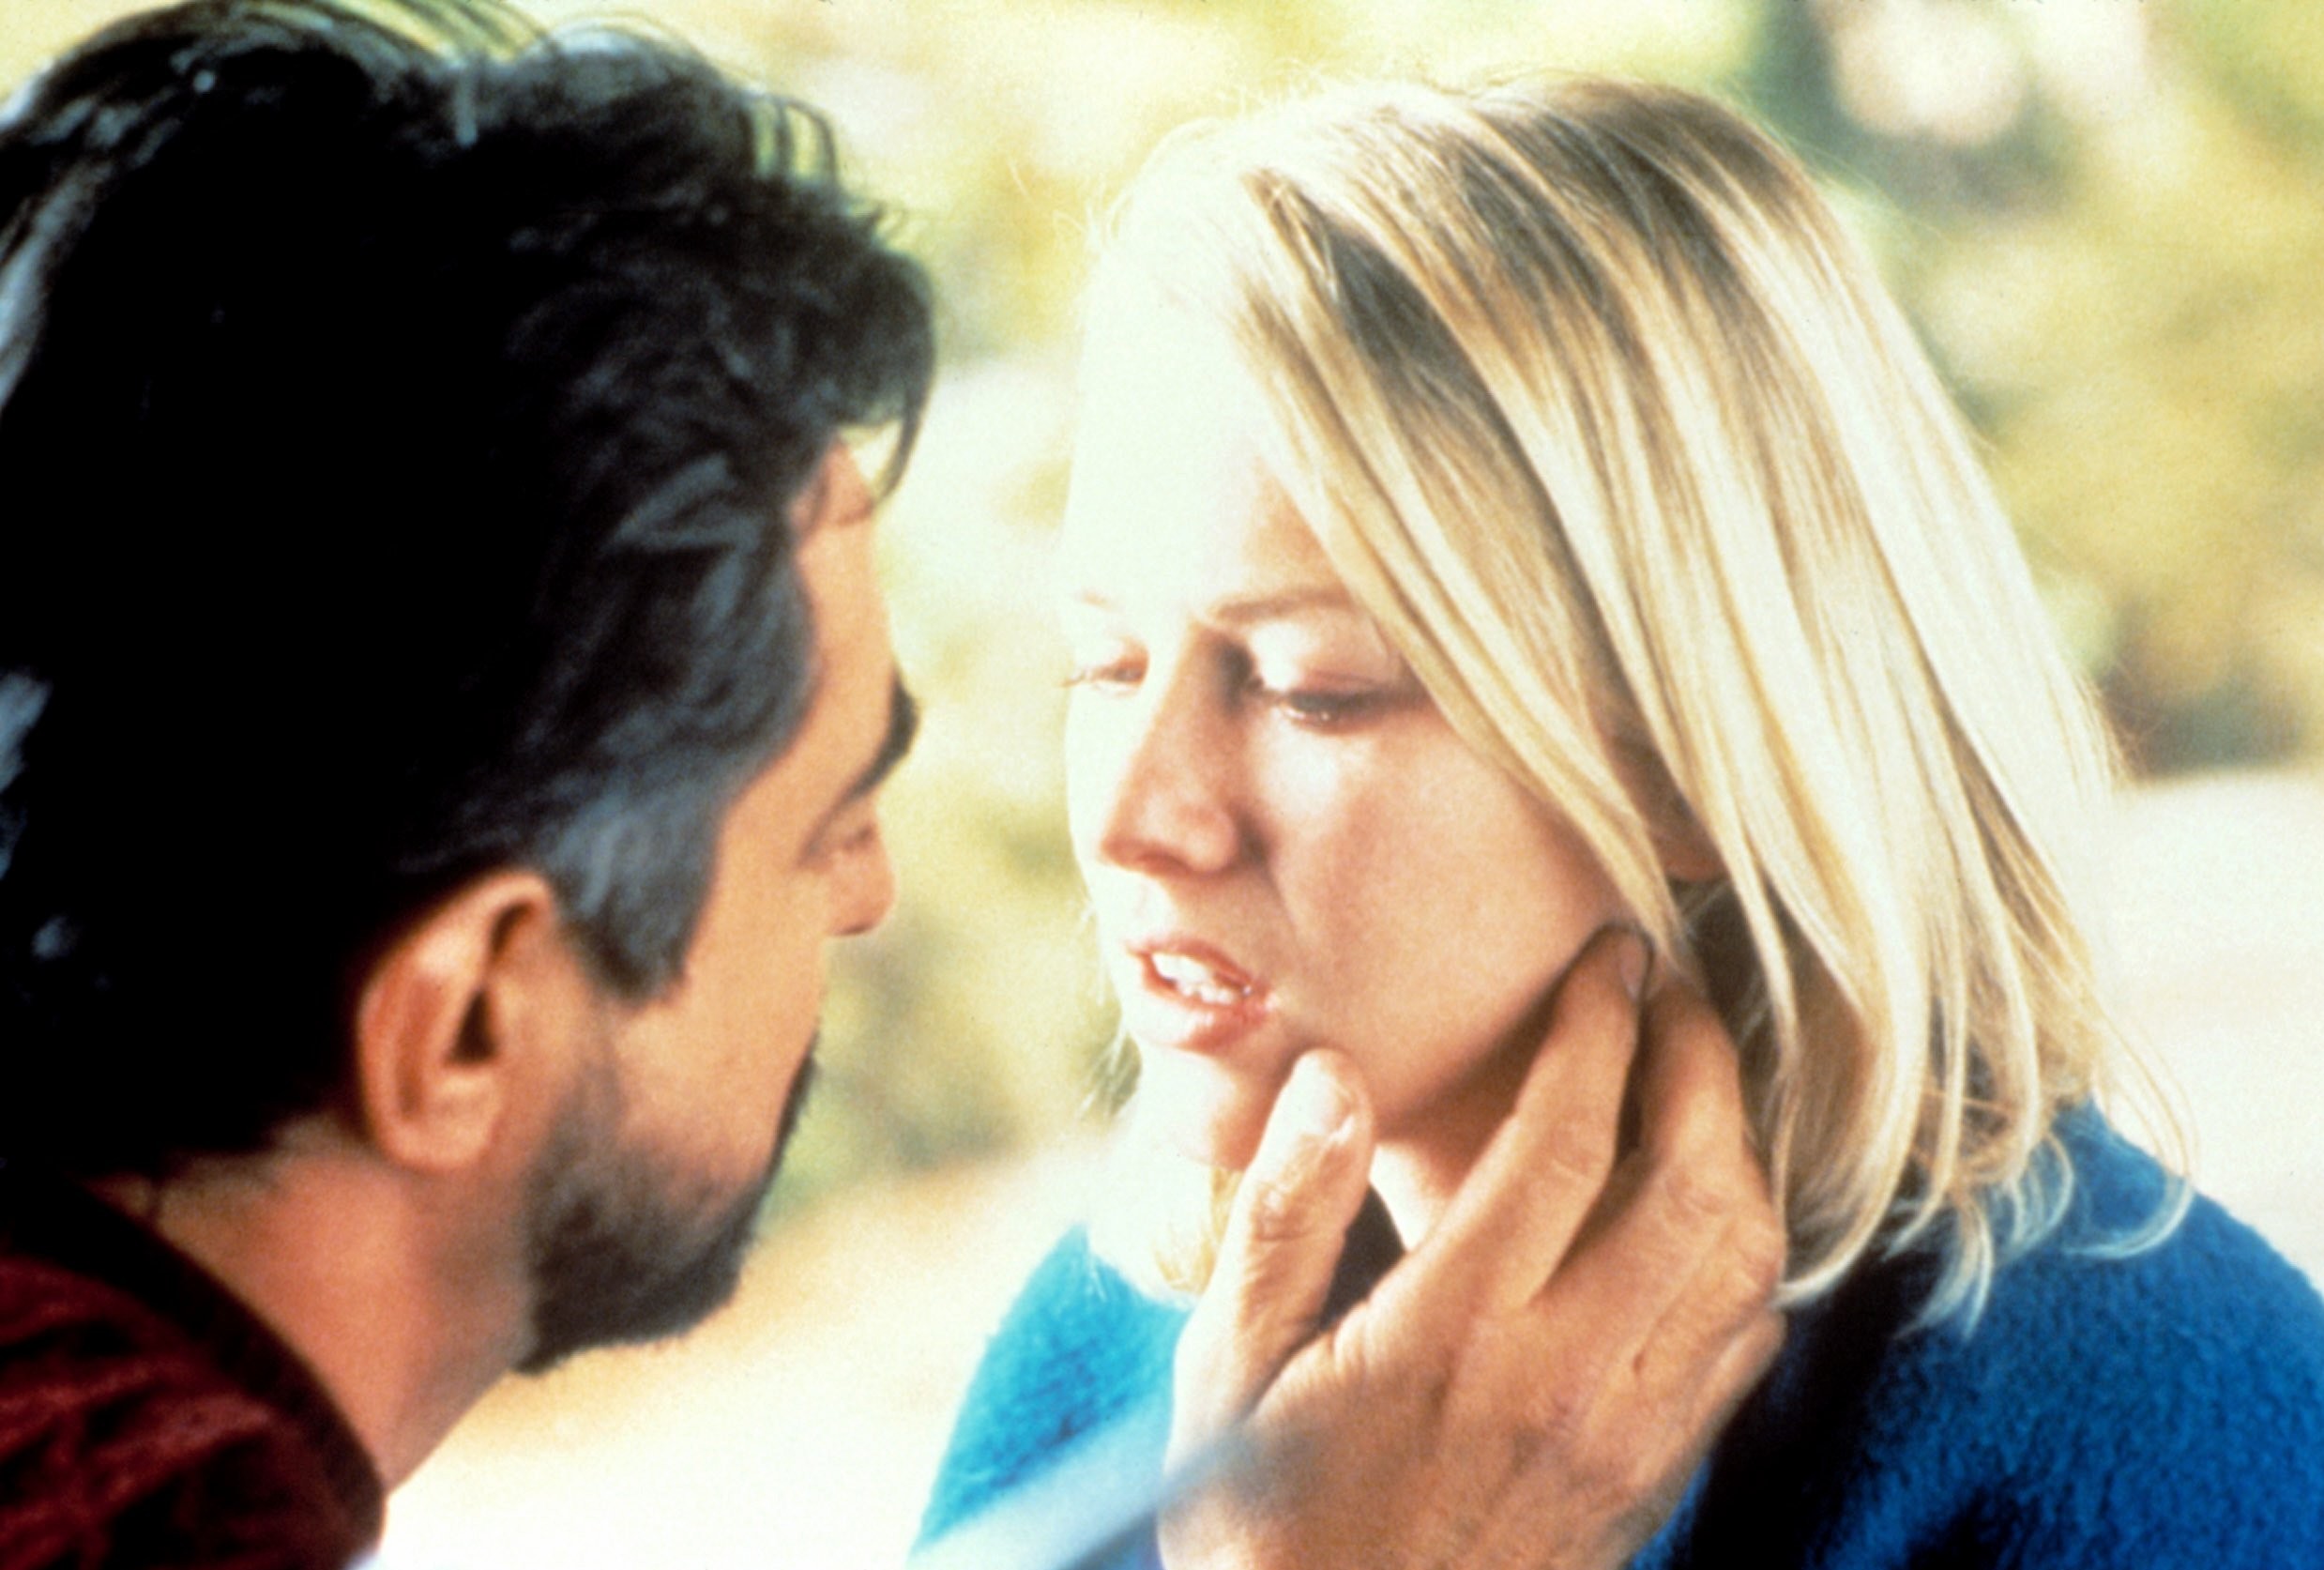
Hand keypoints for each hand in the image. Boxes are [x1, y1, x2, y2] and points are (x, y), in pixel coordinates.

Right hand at [1160, 924, 1784, 1569]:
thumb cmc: (1266, 1526)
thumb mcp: (1230, 1371)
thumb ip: (1283, 1219)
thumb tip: (1335, 1077)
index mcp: (1451, 1335)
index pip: (1566, 1141)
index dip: (1600, 1026)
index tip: (1609, 953)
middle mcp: (1564, 1376)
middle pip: (1694, 1183)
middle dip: (1701, 1061)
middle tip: (1674, 991)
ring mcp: (1627, 1432)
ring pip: (1743, 1259)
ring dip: (1740, 1147)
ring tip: (1699, 1078)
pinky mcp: (1656, 1474)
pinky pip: (1747, 1340)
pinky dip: (1750, 1247)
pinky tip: (1708, 1207)